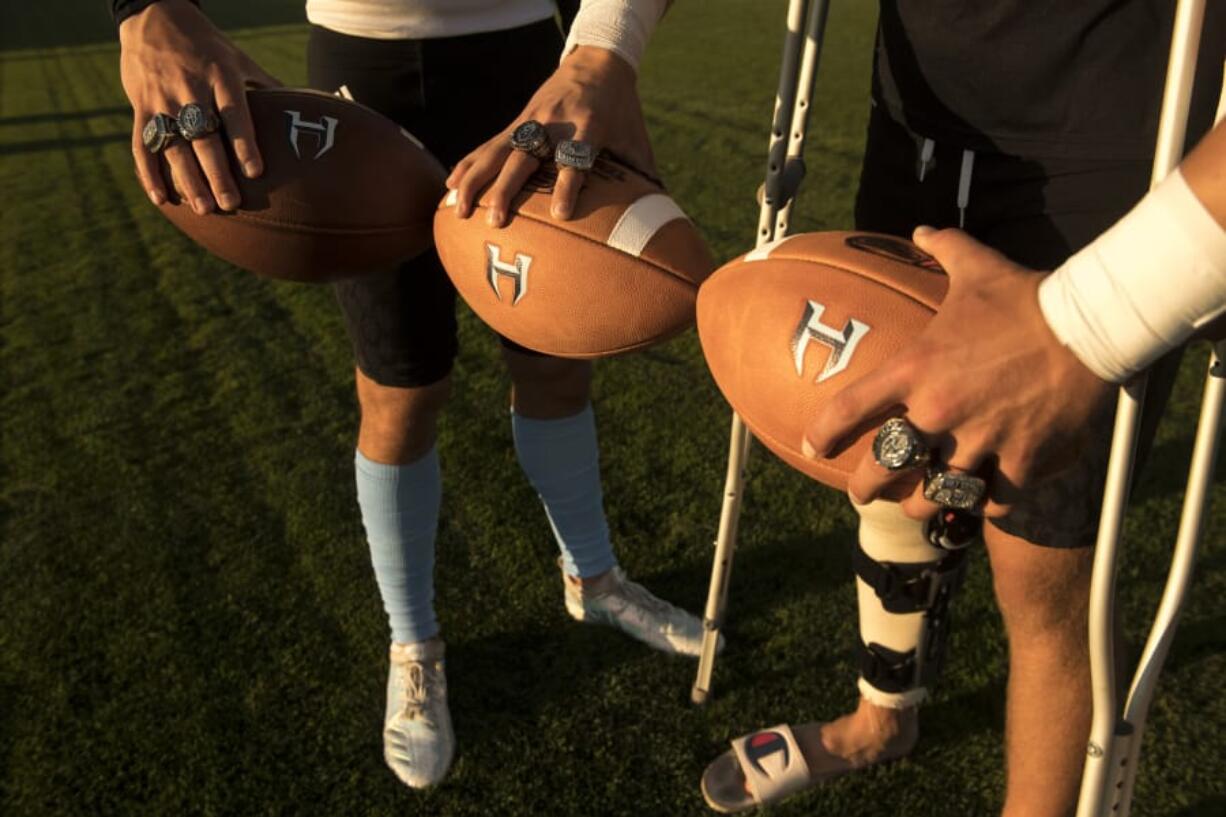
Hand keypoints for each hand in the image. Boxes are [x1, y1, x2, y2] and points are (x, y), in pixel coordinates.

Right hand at [119, 0, 279, 212]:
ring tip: (204, 209)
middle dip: (217, 173)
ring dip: (188, 180)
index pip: (234, 115)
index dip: (244, 144)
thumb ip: (268, 85)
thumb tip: (305, 107)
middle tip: (231, 203)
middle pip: (204, 137)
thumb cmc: (207, 45)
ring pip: (173, 146)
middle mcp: (190, 89)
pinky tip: (162, 199)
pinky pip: (142, 144)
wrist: (154, 16)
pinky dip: (148, 174)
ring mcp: (162, 99)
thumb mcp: (239, 59)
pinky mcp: (140, 106)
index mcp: (220, 77)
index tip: (257, 173)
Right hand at [446, 46, 654, 226]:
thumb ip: (642, 175)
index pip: (576, 159)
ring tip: (457, 209)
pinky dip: (468, 164)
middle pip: (526, 157)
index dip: (570, 186)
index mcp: (588, 128)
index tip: (562, 215)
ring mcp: (529, 122)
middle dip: (508, 189)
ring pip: (496, 151)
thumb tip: (659, 220)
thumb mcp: (635, 138)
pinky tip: (449, 187)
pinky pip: (487, 145)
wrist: (597, 63)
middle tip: (496, 220)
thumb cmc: (622, 110)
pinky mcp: (516, 122)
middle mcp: (554, 124)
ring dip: (476, 180)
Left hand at [802, 227, 1115, 518]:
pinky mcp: (1022, 462)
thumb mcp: (977, 268)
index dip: (822, 434)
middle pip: (883, 470)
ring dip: (923, 506)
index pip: (849, 409)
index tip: (812, 448)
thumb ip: (944, 250)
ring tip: (920, 507)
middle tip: (865, 495)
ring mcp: (981, 441)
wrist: (1090, 325)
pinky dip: (984, 506)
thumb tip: (922, 230)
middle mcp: (939, 411)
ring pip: (935, 497)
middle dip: (867, 490)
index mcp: (916, 369)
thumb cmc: (1026, 297)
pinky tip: (981, 502)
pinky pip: (992, 502)